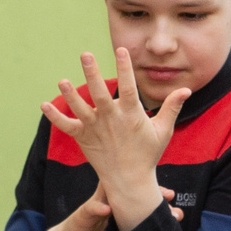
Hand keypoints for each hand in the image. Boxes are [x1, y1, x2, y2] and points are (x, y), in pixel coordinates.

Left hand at [44, 49, 188, 230]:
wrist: (129, 181)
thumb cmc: (148, 154)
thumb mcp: (163, 130)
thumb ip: (172, 107)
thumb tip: (186, 89)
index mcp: (131, 115)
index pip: (128, 87)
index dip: (124, 68)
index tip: (121, 50)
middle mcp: (111, 120)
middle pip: (99, 93)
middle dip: (92, 73)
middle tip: (85, 54)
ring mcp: (95, 129)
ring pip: (80, 108)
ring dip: (70, 95)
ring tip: (62, 81)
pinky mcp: (83, 138)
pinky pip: (67, 126)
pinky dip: (54, 116)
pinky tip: (44, 104)